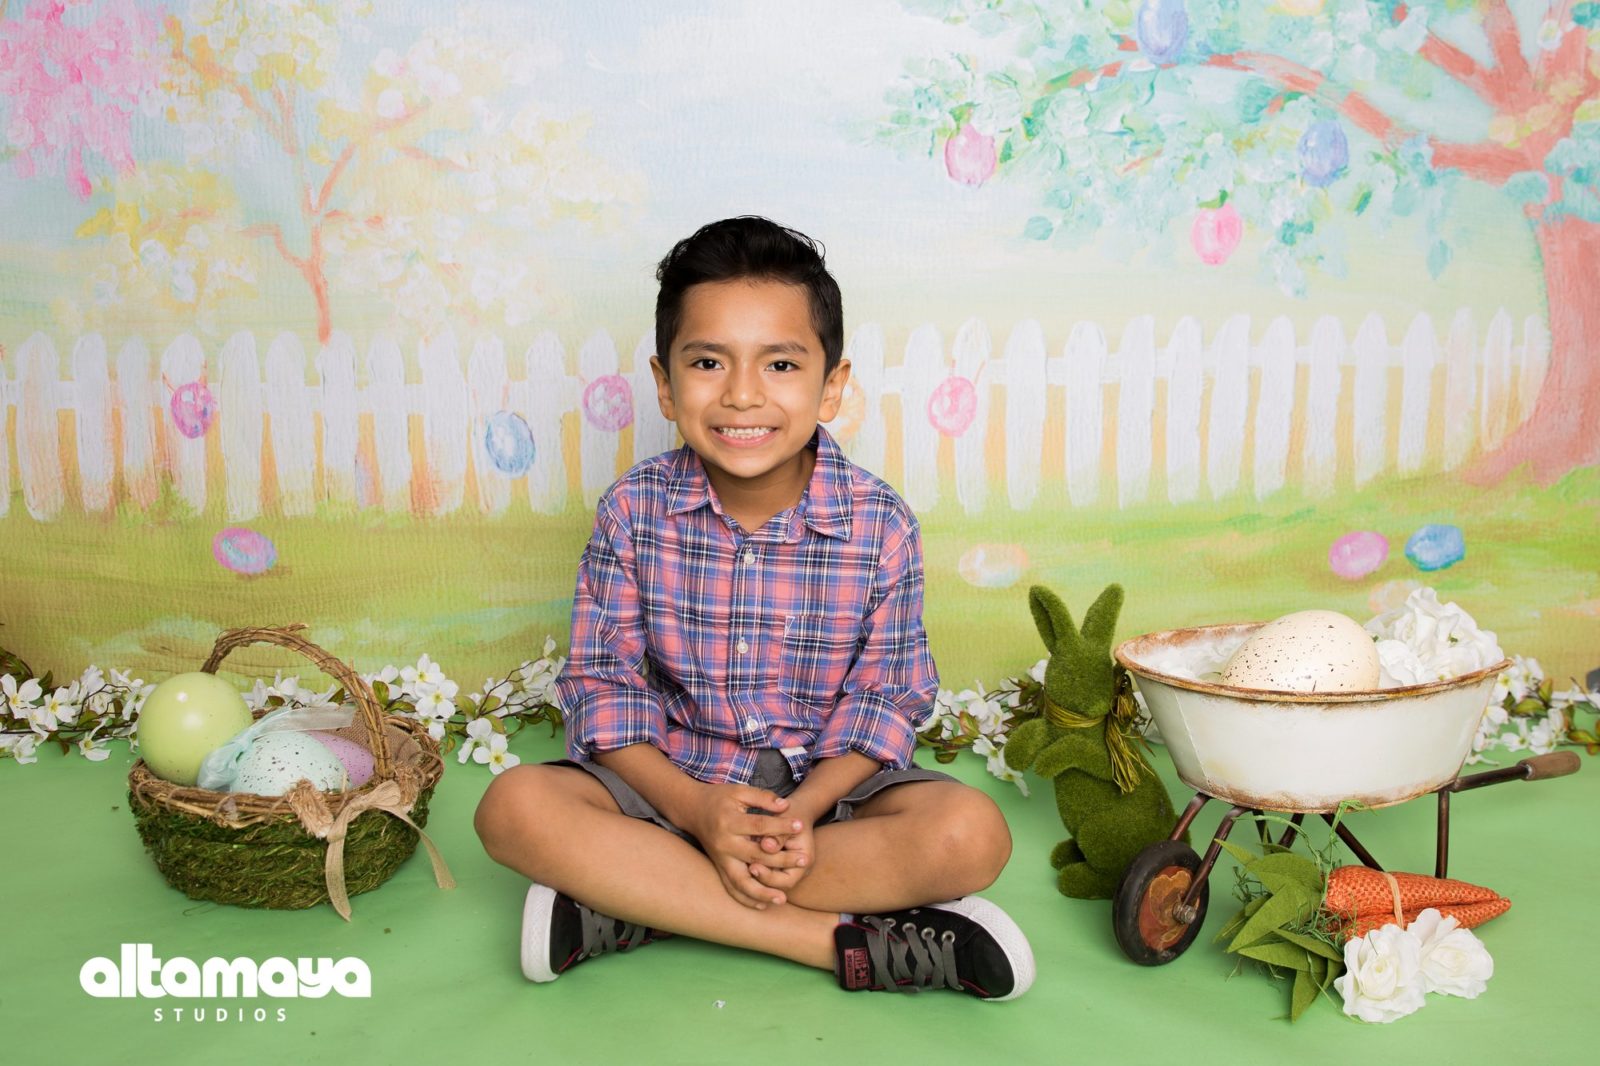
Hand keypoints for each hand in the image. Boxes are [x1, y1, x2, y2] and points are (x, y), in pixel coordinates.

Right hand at [679, 784, 807, 908]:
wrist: (693, 810)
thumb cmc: (720, 799)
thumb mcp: (739, 791)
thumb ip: (762, 797)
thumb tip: (785, 806)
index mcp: (729, 822)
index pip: (760, 826)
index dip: (781, 825)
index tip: (801, 825)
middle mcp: (724, 844)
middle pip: (755, 856)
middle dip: (781, 860)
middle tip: (804, 860)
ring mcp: (721, 859)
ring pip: (741, 881)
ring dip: (762, 892)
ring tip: (782, 899)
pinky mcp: (719, 867)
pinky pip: (731, 888)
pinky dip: (746, 899)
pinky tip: (763, 905)